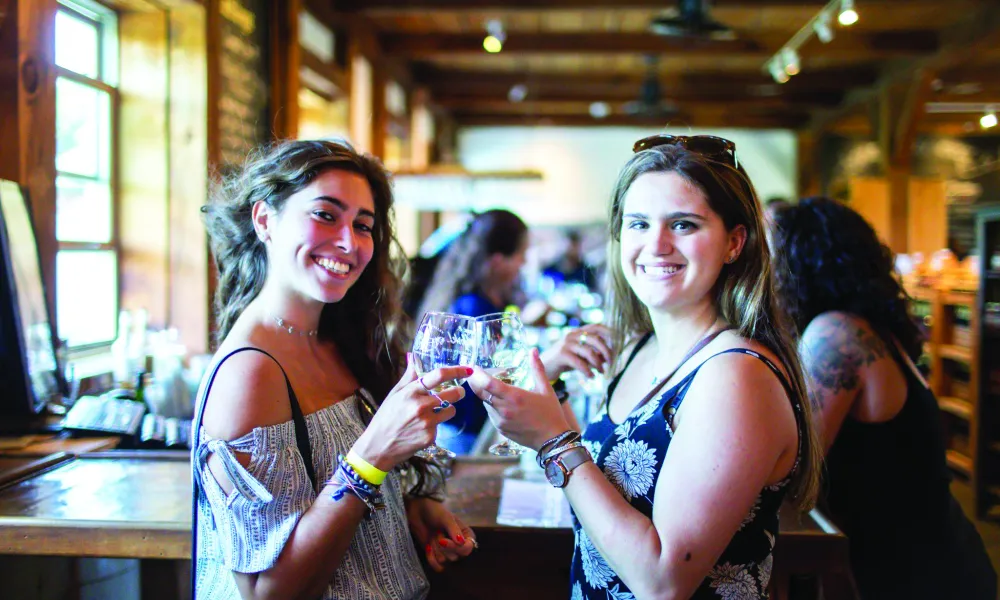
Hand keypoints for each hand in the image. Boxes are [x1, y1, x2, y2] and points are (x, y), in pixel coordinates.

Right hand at [352, 354, 469, 469]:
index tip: (467, 369)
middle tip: (459, 392)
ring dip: (447, 410)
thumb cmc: (385, 418)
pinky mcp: (430, 437)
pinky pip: (441, 427)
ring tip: (433, 414)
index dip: (456, 370)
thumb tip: (413, 356)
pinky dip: (435, 427)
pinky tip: (421, 430)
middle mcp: (421, 405)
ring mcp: (427, 422)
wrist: (379, 446)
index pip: (439, 375)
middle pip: (453, 394)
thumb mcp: (394, 394)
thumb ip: (408, 376)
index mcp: (411, 391)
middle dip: (459, 392)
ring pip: (451, 411)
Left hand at [406, 497, 475, 572]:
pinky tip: (428, 547)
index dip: (455, 548)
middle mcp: (459, 545)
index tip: (442, 541)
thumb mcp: (446, 518)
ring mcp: (447, 551)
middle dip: (442, 546)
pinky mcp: (436, 556)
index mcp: (466, 535)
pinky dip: (431, 558)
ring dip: (435, 548)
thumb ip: (454, 530)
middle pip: (455, 557)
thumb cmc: (436, 512)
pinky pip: (437, 566)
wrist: (419, 512)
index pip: (467, 549)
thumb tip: (461, 543)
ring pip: (444, 560)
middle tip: (437, 532)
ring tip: (432, 536)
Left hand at [467, 348, 570, 449]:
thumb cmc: (551, 413)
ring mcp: (501, 422)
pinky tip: (502, 403)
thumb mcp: (545, 389)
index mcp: (515, 397)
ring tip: (494, 388)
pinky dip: (493, 406)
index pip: (488, 383)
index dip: (478, 375)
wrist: (553, 440)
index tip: (474, 368)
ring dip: (486, 395)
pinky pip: (491, 414)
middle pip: (482, 393)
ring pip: (486, 404)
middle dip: (476, 383)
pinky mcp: (501, 430)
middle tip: (475, 375)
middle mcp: (505, 410)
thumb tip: (533, 350)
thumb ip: (537, 368)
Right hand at [540, 324, 611, 380]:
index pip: (596, 326)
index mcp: (578, 332)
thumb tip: (611, 357)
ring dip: (598, 363)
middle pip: (595, 338)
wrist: (543, 367)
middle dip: (606, 351)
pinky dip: (587, 371)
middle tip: (611, 362)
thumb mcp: (581, 356)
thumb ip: (595, 354)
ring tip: (601, 372)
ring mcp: (566, 344)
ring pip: (588, 351)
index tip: (620, 340)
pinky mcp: (561, 354)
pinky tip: (591, 377)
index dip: (609, 332)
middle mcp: (572, 335)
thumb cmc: (565, 361)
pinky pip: (579, 362)